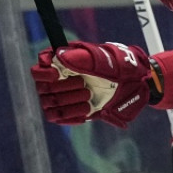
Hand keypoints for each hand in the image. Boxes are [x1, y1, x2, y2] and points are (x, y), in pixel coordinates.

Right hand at [30, 41, 151, 127]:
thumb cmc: (119, 67)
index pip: (38, 69)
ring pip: (49, 104)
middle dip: (64, 89)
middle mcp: (59, 79)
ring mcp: (64, 96)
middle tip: (85, 87)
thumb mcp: (103, 60)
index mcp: (63, 63)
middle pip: (43, 89)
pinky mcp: (71, 111)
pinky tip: (87, 110)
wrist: (135, 84)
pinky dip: (71, 115)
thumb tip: (59, 55)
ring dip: (69, 103)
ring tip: (89, 98)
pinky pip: (57, 118)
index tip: (57, 74)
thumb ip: (81, 58)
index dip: (43, 73)